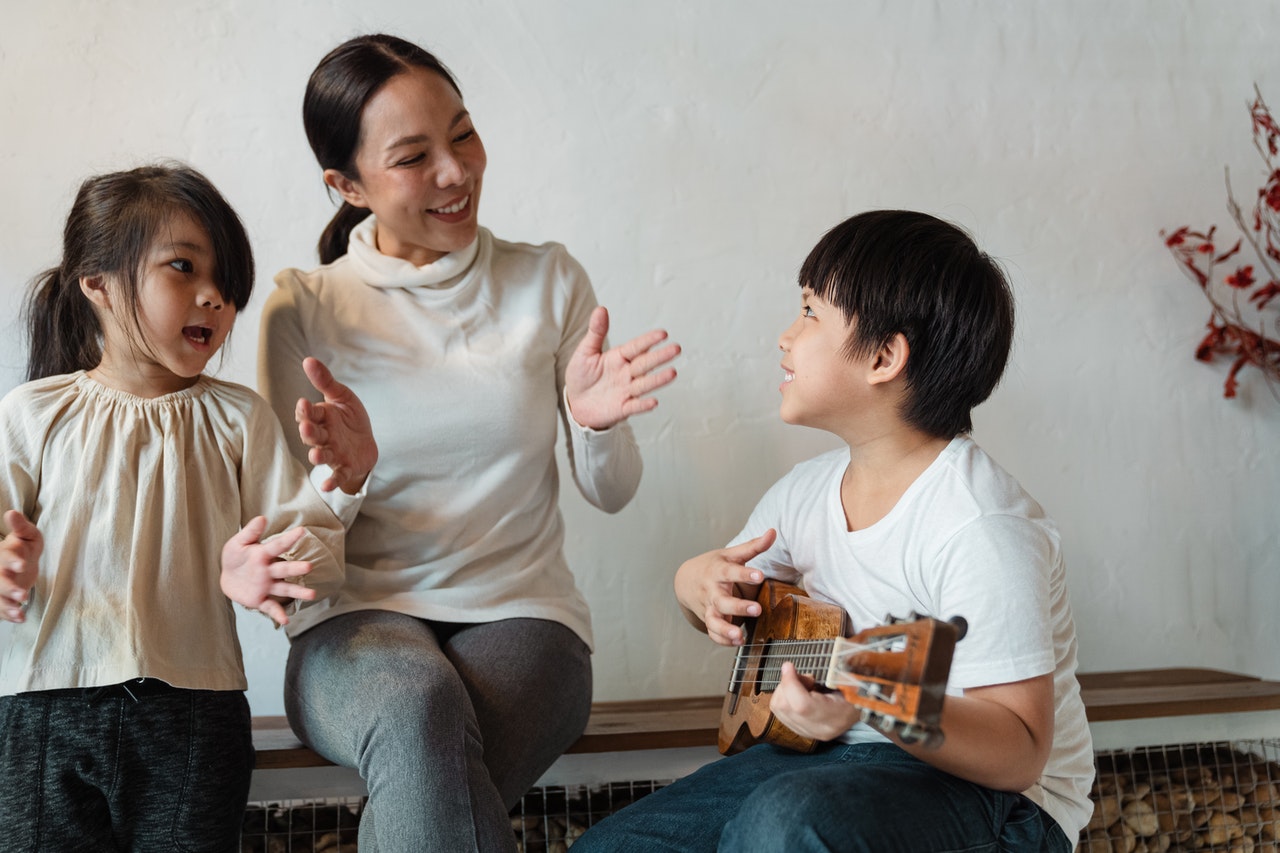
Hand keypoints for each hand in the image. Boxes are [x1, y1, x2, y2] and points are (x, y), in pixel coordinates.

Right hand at [0, 510, 40, 622]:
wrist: (21, 565)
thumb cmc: (25, 548)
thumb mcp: (27, 536)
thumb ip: (21, 527)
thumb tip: (12, 513)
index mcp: (4, 554)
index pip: (5, 556)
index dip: (12, 560)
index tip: (22, 565)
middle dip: (9, 587)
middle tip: (23, 594)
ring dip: (7, 605)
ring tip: (20, 611)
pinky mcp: (0, 599)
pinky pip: (0, 609)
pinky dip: (9, 614)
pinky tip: (20, 618)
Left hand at [220, 516, 316, 625]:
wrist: (227, 577)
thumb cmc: (235, 557)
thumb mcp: (238, 543)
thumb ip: (250, 532)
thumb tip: (262, 518)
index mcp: (263, 555)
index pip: (277, 546)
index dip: (288, 538)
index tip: (301, 531)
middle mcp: (269, 571)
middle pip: (284, 569)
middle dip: (296, 569)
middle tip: (308, 567)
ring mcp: (266, 586)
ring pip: (284, 589)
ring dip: (297, 592)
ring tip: (312, 594)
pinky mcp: (260, 599)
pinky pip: (270, 607)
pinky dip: (278, 614)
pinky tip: (286, 620)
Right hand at [296, 357, 377, 493]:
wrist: (366, 443)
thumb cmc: (349, 419)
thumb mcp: (341, 397)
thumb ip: (325, 381)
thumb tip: (308, 360)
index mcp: (321, 417)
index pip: (308, 414)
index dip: (305, 411)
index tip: (304, 404)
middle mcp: (323, 436)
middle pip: (312, 435)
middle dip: (308, 432)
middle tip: (306, 428)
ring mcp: (333, 453)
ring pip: (321, 455)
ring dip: (317, 456)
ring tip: (315, 455)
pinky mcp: (345, 467)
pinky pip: (338, 474)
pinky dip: (332, 481)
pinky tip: (327, 486)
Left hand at [564, 306, 680, 429]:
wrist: (575, 403)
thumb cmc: (581, 376)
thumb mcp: (585, 352)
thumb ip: (596, 332)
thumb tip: (600, 309)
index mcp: (619, 357)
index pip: (636, 347)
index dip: (648, 340)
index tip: (663, 334)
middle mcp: (627, 373)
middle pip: (645, 363)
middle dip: (660, 357)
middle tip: (676, 349)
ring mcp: (626, 391)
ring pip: (644, 384)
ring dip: (658, 380)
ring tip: (672, 373)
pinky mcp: (622, 408)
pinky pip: (634, 407)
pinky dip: (643, 405)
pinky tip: (653, 402)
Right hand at [673, 529, 775, 644]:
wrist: (686, 580)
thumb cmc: (714, 565)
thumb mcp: (731, 554)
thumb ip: (753, 546)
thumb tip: (773, 532)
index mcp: (718, 572)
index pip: (731, 572)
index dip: (744, 574)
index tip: (759, 576)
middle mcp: (712, 591)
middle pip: (722, 601)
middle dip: (738, 606)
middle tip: (757, 610)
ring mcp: (709, 607)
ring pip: (714, 621)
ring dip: (726, 630)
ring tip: (740, 636)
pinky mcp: (709, 619)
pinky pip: (713, 633)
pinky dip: (723, 640)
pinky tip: (738, 642)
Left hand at [769, 661, 861, 741]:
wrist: (861, 708)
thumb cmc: (854, 688)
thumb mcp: (846, 676)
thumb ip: (823, 671)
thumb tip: (793, 665)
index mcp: (837, 717)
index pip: (802, 705)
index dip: (790, 682)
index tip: (789, 665)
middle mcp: (820, 729)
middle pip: (785, 706)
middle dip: (787, 684)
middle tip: (806, 676)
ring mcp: (810, 733)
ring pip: (778, 708)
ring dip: (785, 690)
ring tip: (804, 684)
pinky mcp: (801, 731)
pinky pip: (780, 712)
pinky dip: (784, 697)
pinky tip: (800, 693)